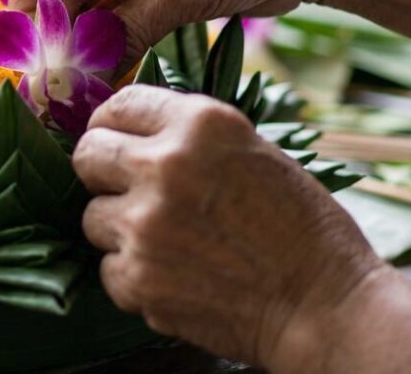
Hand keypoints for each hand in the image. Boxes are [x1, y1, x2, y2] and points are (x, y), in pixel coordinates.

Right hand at [8, 0, 335, 71]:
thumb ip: (126, 31)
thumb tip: (79, 77)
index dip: (45, 30)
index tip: (45, 78)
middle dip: (42, 26)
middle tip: (46, 74)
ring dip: (74, 38)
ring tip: (74, 85)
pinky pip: (107, 13)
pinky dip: (103, 42)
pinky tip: (105, 76)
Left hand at [74, 84, 383, 367]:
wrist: (324, 307)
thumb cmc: (302, 229)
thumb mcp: (253, 152)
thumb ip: (190, 138)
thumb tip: (132, 131)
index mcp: (200, 124)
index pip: (120, 104)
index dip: (114, 124)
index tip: (117, 138)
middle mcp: (165, 166)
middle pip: (87, 155)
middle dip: (102, 171)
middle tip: (127, 189)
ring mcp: (145, 225)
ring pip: (93, 216)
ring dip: (121, 228)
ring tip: (170, 241)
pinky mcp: (137, 279)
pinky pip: (107, 268)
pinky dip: (133, 275)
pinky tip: (175, 275)